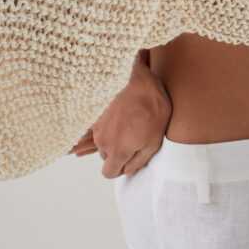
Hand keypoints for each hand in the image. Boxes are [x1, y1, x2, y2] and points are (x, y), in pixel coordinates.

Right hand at [67, 58, 171, 178]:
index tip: (130, 158)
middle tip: (133, 135)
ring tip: (128, 120)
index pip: (109, 172)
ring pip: (101, 138)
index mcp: (118, 151)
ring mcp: (96, 124)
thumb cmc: (150, 105)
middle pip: (105, 154)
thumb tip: (129, 170)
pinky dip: (105, 121)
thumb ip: (140, 159)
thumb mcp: (155, 138)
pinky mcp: (94, 110)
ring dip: (112, 134)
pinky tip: (118, 112)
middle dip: (117, 150)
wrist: (135, 75)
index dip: (120, 168)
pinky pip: (97, 123)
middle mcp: (102, 140)